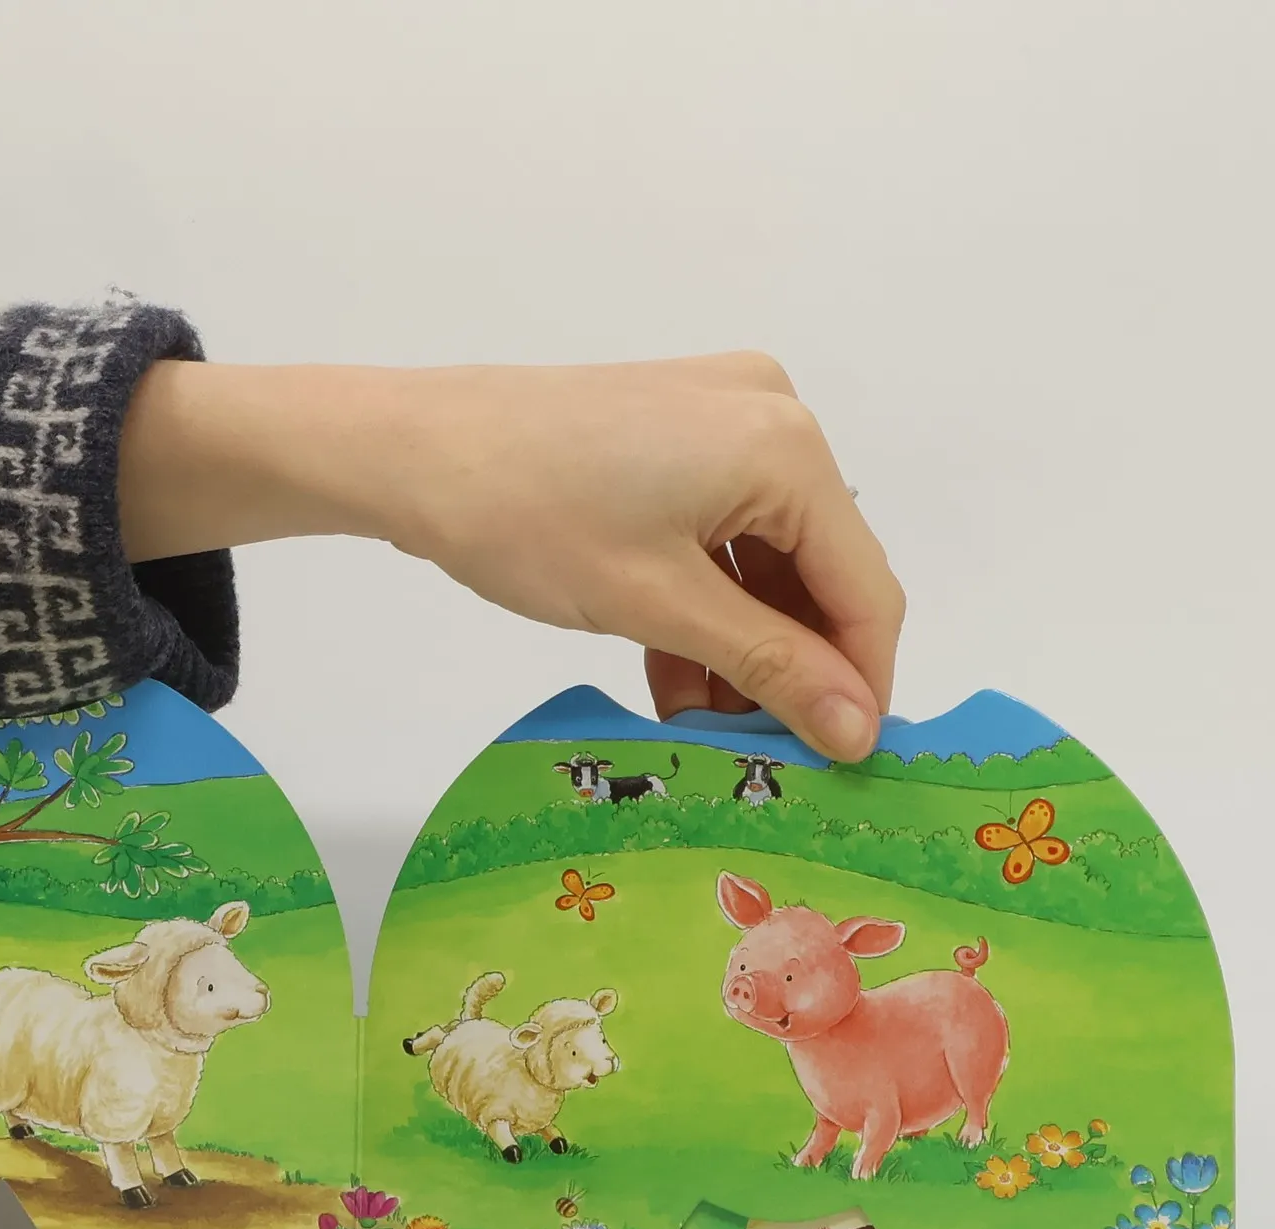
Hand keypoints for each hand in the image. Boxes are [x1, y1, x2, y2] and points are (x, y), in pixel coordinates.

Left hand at [118, 354, 902, 759]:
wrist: (409, 452)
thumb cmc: (528, 520)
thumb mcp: (659, 605)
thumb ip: (769, 666)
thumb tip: (857, 730)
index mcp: (787, 447)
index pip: (865, 588)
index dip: (860, 684)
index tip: (846, 765)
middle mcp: (773, 417)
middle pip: (818, 573)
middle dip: (790, 667)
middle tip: (763, 756)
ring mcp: (721, 420)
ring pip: (764, 563)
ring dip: (740, 648)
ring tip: (702, 727)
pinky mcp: (673, 436)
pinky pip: (719, 535)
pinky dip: (703, 607)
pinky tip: (675, 678)